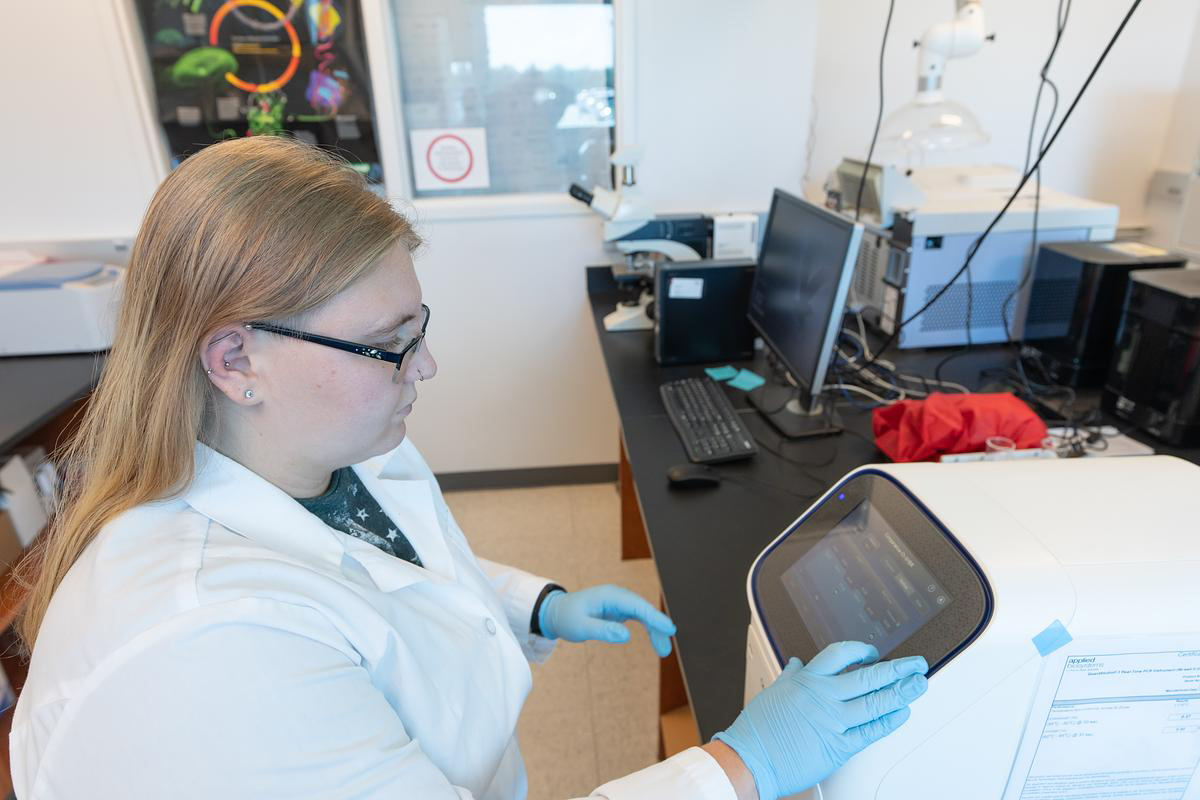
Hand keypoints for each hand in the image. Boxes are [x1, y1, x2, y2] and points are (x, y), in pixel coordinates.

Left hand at [537, 585, 676, 656]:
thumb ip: (603, 631)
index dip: (654, 617)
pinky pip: (639, 617)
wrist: (557, 612)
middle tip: (666, 650)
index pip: (637, 605)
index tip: (669, 628)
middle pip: (644, 610)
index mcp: (609, 596)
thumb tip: (626, 636)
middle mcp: (617, 596)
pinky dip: (648, 628)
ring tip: (664, 650)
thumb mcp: (581, 627)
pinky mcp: (619, 610)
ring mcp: (619, 602)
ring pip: (644, 614)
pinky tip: (655, 640)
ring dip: (655, 630)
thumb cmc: (567, 618)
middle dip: (658, 627)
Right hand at [713, 642, 927, 799]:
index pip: (841, 654)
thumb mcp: (774, 691)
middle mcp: (823, 697)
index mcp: (807, 680)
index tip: (873, 653)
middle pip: (868, 676)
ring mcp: (833, 721)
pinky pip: (871, 732)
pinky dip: (889, 722)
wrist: (750, 759)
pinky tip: (901, 714)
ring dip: (901, 693)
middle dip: (897, 669)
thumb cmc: (758, 729)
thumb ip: (791, 676)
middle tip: (915, 665)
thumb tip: (797, 664)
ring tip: (917, 685)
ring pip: (875, 702)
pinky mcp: (839, 746)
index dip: (862, 650)